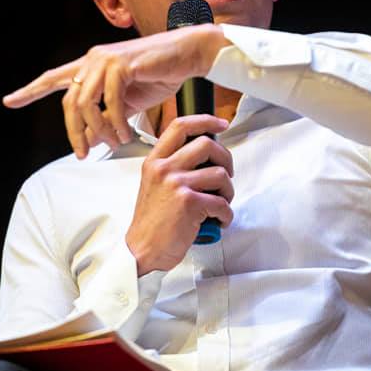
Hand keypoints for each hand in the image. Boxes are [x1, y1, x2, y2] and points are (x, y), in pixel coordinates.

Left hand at [2, 24, 229, 158]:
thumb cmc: (160, 75)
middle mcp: (93, 59)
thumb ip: (107, 119)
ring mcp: (105, 60)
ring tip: (114, 143)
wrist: (188, 55)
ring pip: (87, 104)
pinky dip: (118, 122)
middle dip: (74, 132)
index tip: (9, 101)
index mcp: (91, 65)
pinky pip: (111, 102)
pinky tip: (125, 133)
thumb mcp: (128, 104)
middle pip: (70, 103)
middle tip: (83, 153)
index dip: (31, 90)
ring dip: (99, 130)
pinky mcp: (122, 65)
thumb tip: (89, 141)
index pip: (54, 78)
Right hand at [125, 114, 233, 274]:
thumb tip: (205, 156)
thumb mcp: (154, 184)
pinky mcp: (189, 203)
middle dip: (226, 160)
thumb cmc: (151, 222)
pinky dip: (226, 214)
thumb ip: (173, 167)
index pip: (180, 126)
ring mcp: (176, 184)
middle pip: (208, 145)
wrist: (141, 250)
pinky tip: (218, 220)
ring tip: (221, 203)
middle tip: (226, 175)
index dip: (205, 121)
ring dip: (229, 191)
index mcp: (155, 161)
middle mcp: (164, 168)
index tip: (221, 124)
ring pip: (220, 174)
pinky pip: (222, 202)